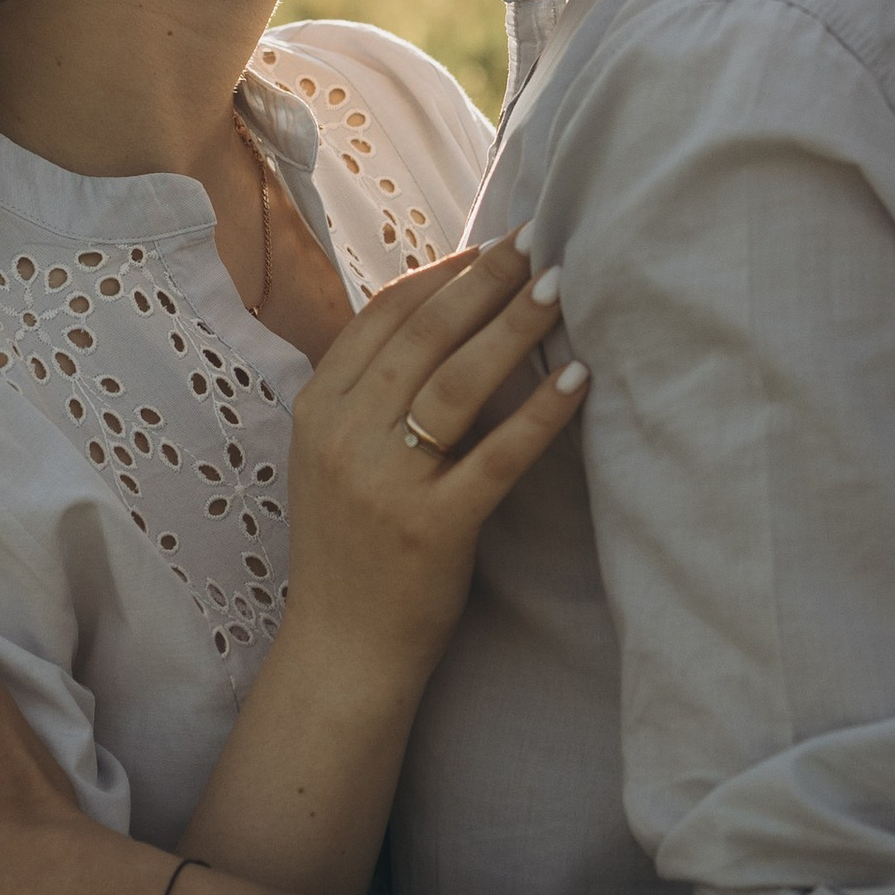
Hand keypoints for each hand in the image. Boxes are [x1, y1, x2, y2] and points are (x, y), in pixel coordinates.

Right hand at [283, 235, 587, 683]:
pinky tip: (576, 380)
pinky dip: (539, 414)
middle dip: (486, 281)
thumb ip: (369, 397)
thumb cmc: (350, 552)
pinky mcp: (431, 527)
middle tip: (539, 240)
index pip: (382, 317)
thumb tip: (442, 323)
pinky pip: (496, 456)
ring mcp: (385, 481)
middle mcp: (344, 436)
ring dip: (514, 327)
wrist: (341, 653)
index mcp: (317, 410)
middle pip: (424, 336)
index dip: (441, 275)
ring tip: (562, 288)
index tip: (490, 246)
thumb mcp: (335, 460)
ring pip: (458, 382)